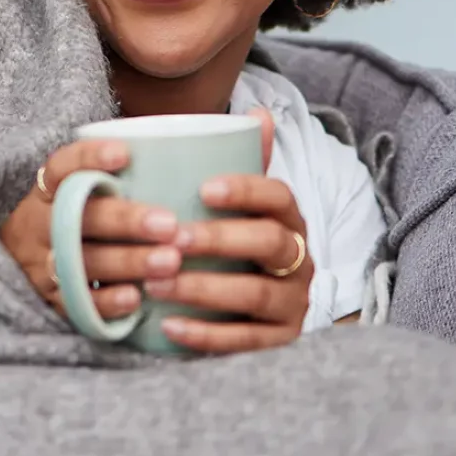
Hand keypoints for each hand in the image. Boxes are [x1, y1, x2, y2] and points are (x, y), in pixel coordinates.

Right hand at [0, 138, 184, 321]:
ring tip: (170, 261)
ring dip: (127, 262)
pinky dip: (107, 301)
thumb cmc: (74, 217)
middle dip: (126, 221)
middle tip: (169, 224)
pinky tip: (137, 298)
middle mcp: (40, 224)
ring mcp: (42, 264)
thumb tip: (185, 152)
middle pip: (80, 218)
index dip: (89, 158)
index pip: (62, 167)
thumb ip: (118, 178)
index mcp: (48, 191)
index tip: (124, 154)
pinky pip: (77, 303)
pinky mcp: (51, 299)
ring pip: (81, 262)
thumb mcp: (80, 193)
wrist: (21, 261)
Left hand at [144, 109, 314, 354]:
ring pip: (256, 294)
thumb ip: (244, 165)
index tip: (203, 189)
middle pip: (271, 243)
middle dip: (220, 239)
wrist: (270, 317)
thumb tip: (256, 112)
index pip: (278, 197)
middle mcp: (299, 260)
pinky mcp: (280, 343)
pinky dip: (207, 335)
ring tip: (156, 283)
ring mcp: (294, 303)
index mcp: (288, 220)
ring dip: (204, 288)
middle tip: (171, 239)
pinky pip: (247, 342)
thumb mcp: (246, 209)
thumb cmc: (242, 249)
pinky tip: (169, 327)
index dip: (245, 190)